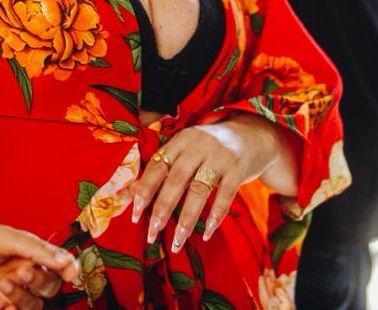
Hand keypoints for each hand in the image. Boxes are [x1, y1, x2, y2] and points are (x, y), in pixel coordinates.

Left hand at [0, 221, 79, 309]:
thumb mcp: (4, 238)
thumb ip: (36, 250)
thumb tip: (67, 261)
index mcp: (25, 254)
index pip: (56, 266)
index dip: (67, 270)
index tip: (70, 273)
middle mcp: (18, 275)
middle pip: (47, 288)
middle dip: (39, 283)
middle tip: (20, 273)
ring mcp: (5, 295)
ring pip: (32, 306)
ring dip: (22, 299)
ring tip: (2, 286)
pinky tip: (0, 303)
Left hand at [129, 116, 290, 251]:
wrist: (252, 135)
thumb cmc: (210, 148)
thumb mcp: (186, 150)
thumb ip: (160, 169)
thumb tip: (125, 194)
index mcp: (181, 140)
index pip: (158, 165)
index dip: (145, 189)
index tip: (134, 213)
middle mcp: (199, 145)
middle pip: (176, 179)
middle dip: (162, 208)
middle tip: (151, 233)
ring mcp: (220, 156)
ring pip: (199, 190)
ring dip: (186, 219)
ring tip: (177, 242)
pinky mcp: (239, 168)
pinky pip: (225, 196)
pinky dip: (215, 216)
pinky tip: (206, 234)